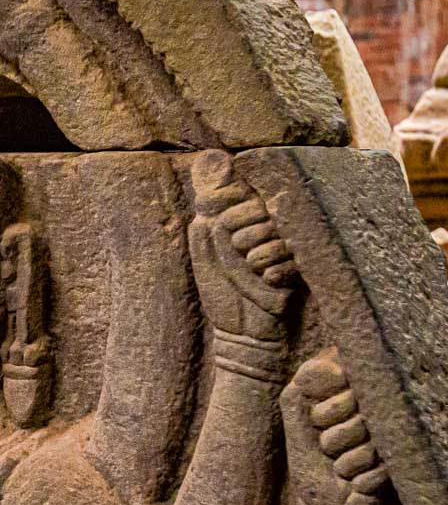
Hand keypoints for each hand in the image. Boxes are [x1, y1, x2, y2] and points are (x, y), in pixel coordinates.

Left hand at [188, 153, 297, 339]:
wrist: (239, 332)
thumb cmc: (221, 293)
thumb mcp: (203, 254)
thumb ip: (205, 218)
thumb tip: (208, 172)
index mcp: (246, 222)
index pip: (242, 192)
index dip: (226, 198)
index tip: (211, 214)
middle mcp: (268, 230)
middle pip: (261, 207)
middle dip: (242, 225)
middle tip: (236, 249)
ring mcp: (286, 248)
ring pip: (278, 230)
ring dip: (259, 249)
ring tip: (250, 266)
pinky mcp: (301, 270)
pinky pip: (295, 257)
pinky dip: (276, 269)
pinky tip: (266, 280)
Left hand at [282, 347, 388, 504]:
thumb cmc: (311, 464)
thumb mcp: (296, 425)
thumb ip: (299, 393)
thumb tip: (311, 367)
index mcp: (356, 398)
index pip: (350, 378)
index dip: (332, 404)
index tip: (318, 421)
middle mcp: (380, 412)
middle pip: (360, 405)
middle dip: (334, 433)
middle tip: (328, 448)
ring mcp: (394, 437)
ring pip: (370, 437)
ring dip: (346, 459)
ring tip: (341, 468)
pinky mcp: (403, 465)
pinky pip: (380, 466)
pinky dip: (360, 479)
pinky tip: (356, 484)